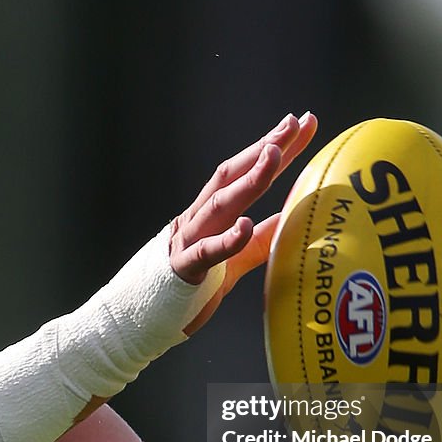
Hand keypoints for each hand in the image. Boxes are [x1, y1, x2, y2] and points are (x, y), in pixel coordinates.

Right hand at [174, 112, 318, 333]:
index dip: (273, 146)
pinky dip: (227, 239)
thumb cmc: (188, 289)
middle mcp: (199, 219)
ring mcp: (189, 241)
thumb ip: (257, 241)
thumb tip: (289, 219)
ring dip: (249, 178)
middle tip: (293, 124)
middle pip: (232, 174)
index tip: (302, 123)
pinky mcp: (183, 269)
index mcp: (211, 216)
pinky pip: (205, 252)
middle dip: (264, 147)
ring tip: (274, 156)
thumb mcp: (231, 262)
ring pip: (220, 204)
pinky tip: (245, 225)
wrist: (138, 318)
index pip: (245, 172)